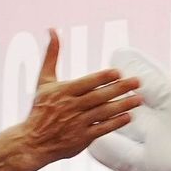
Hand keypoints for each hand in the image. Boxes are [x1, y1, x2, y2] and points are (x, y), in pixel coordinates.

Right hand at [14, 30, 142, 169]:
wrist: (33, 141)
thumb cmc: (40, 108)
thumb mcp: (44, 80)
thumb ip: (52, 55)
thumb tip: (52, 29)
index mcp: (63, 91)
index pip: (87, 83)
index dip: (102, 78)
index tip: (118, 72)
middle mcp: (71, 106)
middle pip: (99, 96)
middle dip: (120, 89)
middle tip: (137, 82)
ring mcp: (78, 123)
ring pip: (104, 112)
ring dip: (122, 105)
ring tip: (138, 99)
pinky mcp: (82, 139)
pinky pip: (102, 129)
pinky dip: (115, 123)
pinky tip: (128, 116)